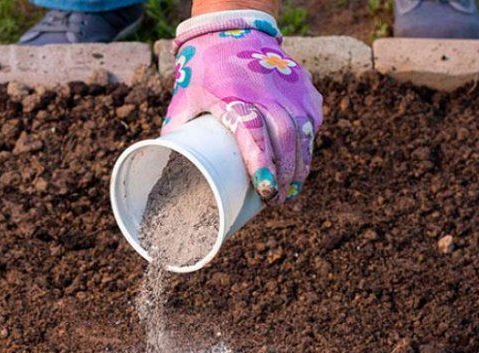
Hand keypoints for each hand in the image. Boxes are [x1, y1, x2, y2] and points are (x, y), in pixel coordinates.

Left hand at [162, 10, 322, 203]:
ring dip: (301, 165)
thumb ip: (177, 127)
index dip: (262, 164)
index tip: (265, 190)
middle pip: (285, 139)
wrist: (235, 27)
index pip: (253, 133)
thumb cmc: (205, 67)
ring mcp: (289, 88)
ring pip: (303, 132)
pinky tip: (302, 161)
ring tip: (292, 190)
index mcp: (234, 96)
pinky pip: (312, 119)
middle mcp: (267, 92)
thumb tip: (167, 160)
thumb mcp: (185, 95)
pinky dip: (309, 142)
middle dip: (285, 175)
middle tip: (278, 200)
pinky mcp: (303, 86)